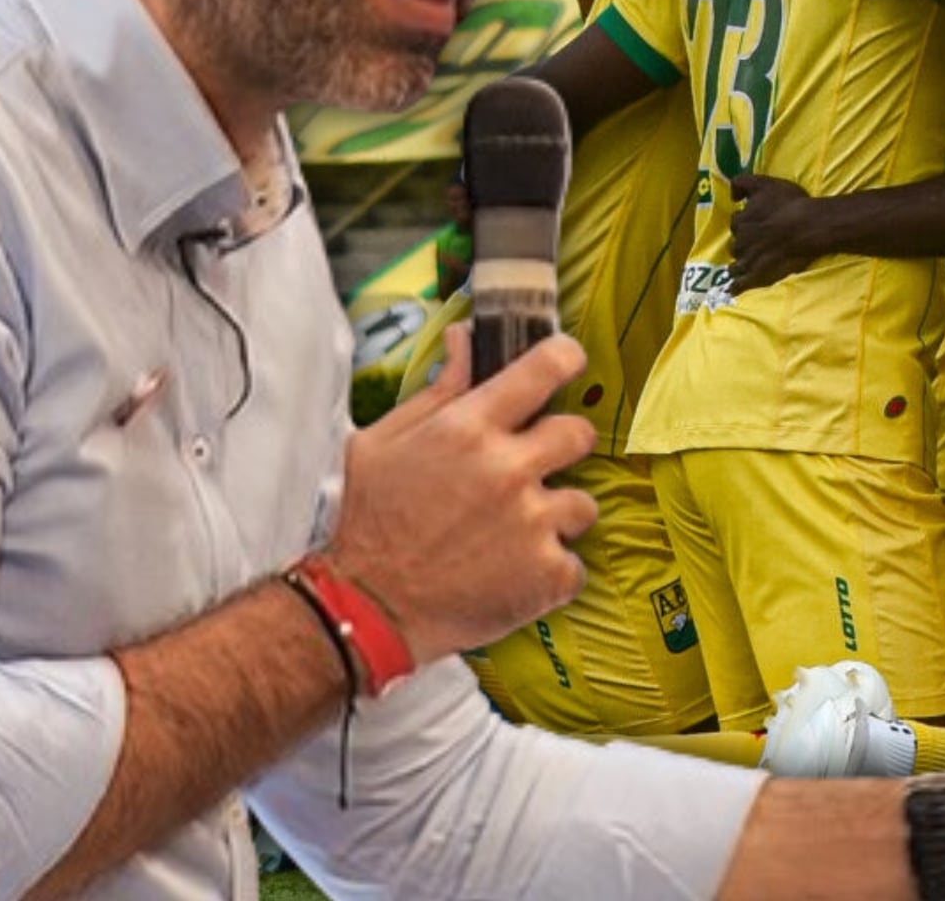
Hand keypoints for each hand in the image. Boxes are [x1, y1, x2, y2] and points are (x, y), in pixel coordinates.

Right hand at [326, 326, 596, 665]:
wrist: (361, 608)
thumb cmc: (366, 520)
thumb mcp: (385, 440)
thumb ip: (439, 388)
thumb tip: (465, 336)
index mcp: (469, 427)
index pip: (547, 367)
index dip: (564, 359)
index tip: (565, 364)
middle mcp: (508, 469)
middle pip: (579, 433)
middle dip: (558, 447)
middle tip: (528, 469)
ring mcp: (531, 524)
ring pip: (583, 504)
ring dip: (556, 516)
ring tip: (514, 533)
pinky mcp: (545, 576)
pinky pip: (574, 565)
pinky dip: (550, 573)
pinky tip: (513, 574)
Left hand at [727, 174, 827, 291]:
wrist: (808, 226)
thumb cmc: (789, 204)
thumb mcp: (764, 183)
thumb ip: (742, 183)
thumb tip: (732, 196)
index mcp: (741, 221)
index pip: (737, 222)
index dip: (746, 222)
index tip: (755, 223)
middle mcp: (741, 242)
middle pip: (736, 244)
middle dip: (743, 244)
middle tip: (756, 243)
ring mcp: (749, 261)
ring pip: (735, 265)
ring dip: (738, 265)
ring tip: (745, 266)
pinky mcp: (758, 277)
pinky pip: (740, 285)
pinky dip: (736, 287)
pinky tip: (734, 289)